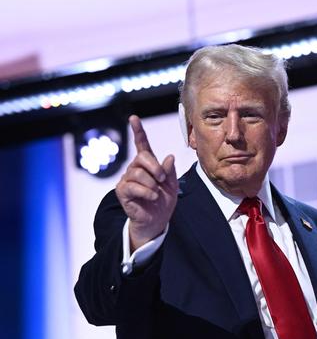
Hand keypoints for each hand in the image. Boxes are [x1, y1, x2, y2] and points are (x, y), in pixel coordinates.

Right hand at [115, 115, 178, 251]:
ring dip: (152, 184)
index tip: (134, 118)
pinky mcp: (122, 191)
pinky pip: (133, 186)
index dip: (138, 131)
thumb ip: (170, 171)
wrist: (157, 220)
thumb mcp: (172, 184)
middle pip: (142, 157)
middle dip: (155, 168)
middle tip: (162, 180)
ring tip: (156, 193)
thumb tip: (169, 157)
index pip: (141, 144)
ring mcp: (127, 179)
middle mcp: (135, 168)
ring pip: (138, 173)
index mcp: (148, 164)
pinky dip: (147, 192)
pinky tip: (151, 197)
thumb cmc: (163, 201)